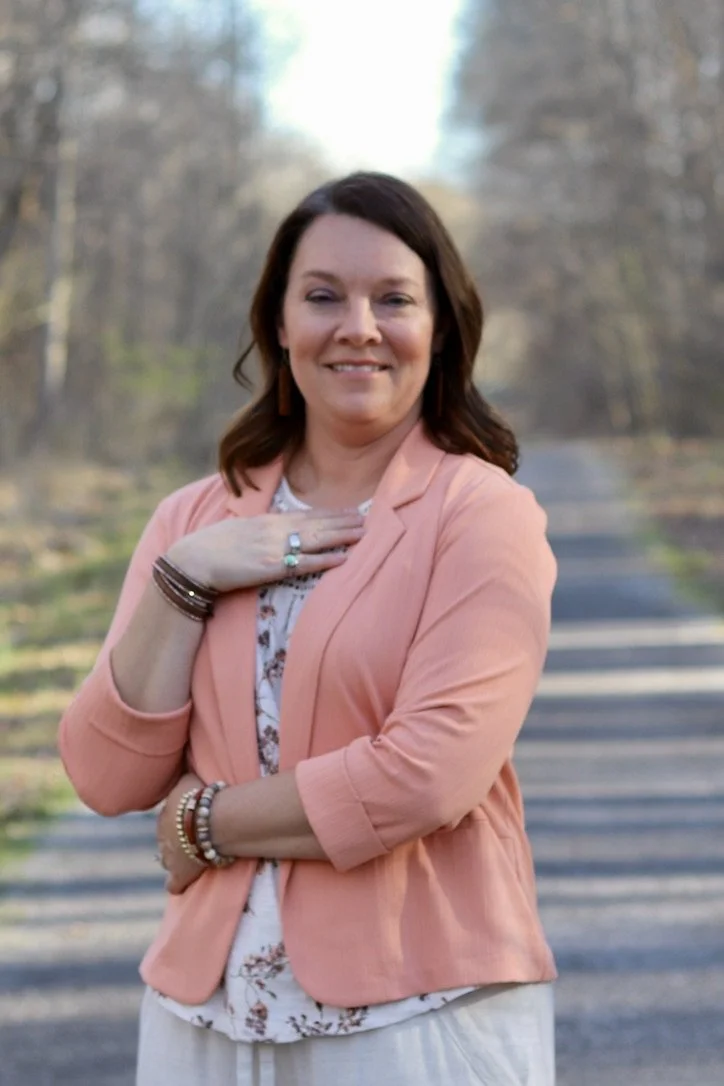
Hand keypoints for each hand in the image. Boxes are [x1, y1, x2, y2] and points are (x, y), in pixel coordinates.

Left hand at [156, 773, 207, 894]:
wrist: (209, 820)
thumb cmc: (200, 797)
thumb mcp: (187, 779)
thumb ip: (183, 780)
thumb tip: (183, 774)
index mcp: (165, 815)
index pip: (168, 819)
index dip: (181, 820)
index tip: (194, 818)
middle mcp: (163, 836)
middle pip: (167, 840)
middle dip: (178, 839)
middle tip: (196, 837)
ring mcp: (169, 857)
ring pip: (167, 861)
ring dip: (178, 858)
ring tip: (192, 857)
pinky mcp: (180, 874)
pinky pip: (173, 885)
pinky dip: (177, 884)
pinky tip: (183, 883)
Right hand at [166, 508, 365, 592]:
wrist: (195, 560)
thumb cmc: (213, 547)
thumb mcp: (240, 530)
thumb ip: (261, 530)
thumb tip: (275, 530)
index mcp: (268, 520)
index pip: (307, 515)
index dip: (331, 513)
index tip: (350, 511)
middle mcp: (275, 530)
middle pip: (317, 524)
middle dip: (343, 521)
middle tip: (366, 519)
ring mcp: (275, 547)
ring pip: (316, 539)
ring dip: (341, 536)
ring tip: (363, 533)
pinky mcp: (272, 567)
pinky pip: (305, 564)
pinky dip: (326, 560)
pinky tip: (343, 558)